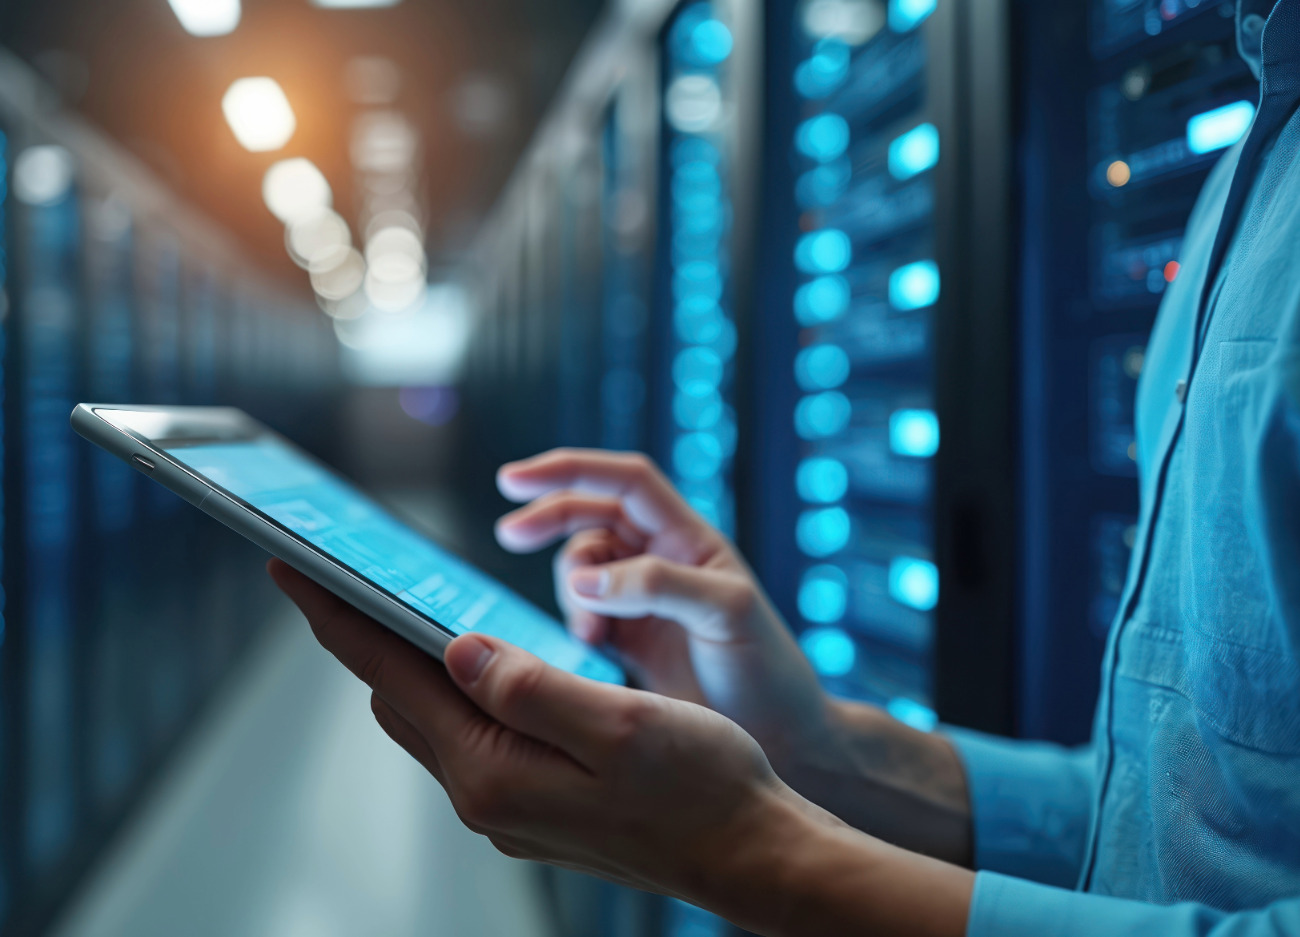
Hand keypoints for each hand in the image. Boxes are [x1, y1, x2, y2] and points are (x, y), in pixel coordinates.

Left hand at [267, 560, 838, 931]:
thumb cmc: (700, 787)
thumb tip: (455, 645)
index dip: (336, 614)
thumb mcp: (619, 725)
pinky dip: (454, 689)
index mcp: (493, 773)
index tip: (290, 564)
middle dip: (360, 632)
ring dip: (406, 660)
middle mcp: (486, 796)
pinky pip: (469, 733)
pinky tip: (476, 661)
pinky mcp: (534, 804)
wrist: (749, 853)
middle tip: (336, 573)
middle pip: (397, 696)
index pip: (390, 674)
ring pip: (431, 716)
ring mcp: (508, 806)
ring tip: (396, 604)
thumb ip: (530, 686)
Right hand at [494, 449, 833, 770]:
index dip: (571, 471)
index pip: (625, 481)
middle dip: (549, 517)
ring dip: (571, 591)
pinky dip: (575, 621)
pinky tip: (594, 649)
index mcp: (689, 538)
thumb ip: (660, 584)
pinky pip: (583, 612)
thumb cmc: (767, 670)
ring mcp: (642, 599)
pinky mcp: (628, 640)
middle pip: (592, 515)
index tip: (515, 480)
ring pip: (582, 568)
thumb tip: (588, 577)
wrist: (782, 741)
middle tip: (509, 535)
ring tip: (592, 635)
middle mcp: (663, 560)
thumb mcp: (726, 612)